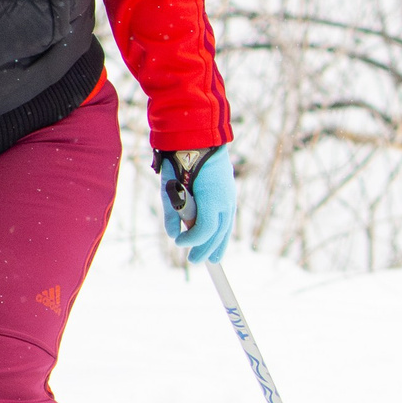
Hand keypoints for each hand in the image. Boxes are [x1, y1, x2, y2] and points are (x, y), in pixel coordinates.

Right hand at [158, 147, 236, 262]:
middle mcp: (226, 200)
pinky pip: (205, 228)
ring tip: (193, 259)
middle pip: (222, 232)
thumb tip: (174, 234)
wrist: (188, 141)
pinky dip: (193, 238)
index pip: (224, 224)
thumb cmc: (182, 161)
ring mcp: (223, 201)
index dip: (219, 241)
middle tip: (200, 261)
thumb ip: (177, 214)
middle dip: (210, 249)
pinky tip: (182, 242)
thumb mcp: (177, 192)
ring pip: (215, 233)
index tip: (215, 256)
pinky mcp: (215, 202)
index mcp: (223, 195)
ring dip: (202, 248)